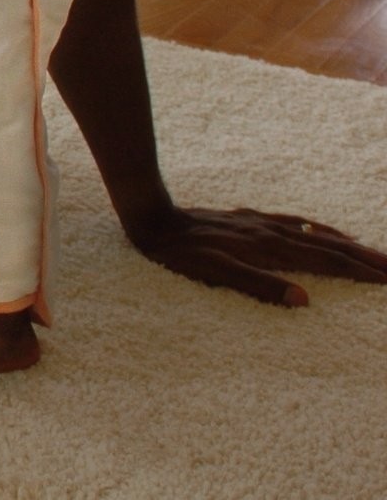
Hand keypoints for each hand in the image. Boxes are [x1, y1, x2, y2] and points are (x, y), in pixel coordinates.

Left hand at [127, 205, 386, 306]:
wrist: (153, 218)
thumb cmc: (181, 254)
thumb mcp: (215, 275)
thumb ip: (258, 286)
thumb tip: (304, 300)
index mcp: (268, 248)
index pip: (325, 260)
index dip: (358, 271)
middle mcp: (270, 233)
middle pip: (328, 245)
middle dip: (364, 258)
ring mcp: (260, 223)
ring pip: (314, 233)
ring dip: (346, 244)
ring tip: (372, 253)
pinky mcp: (248, 218)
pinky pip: (293, 222)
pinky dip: (316, 228)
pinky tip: (323, 231)